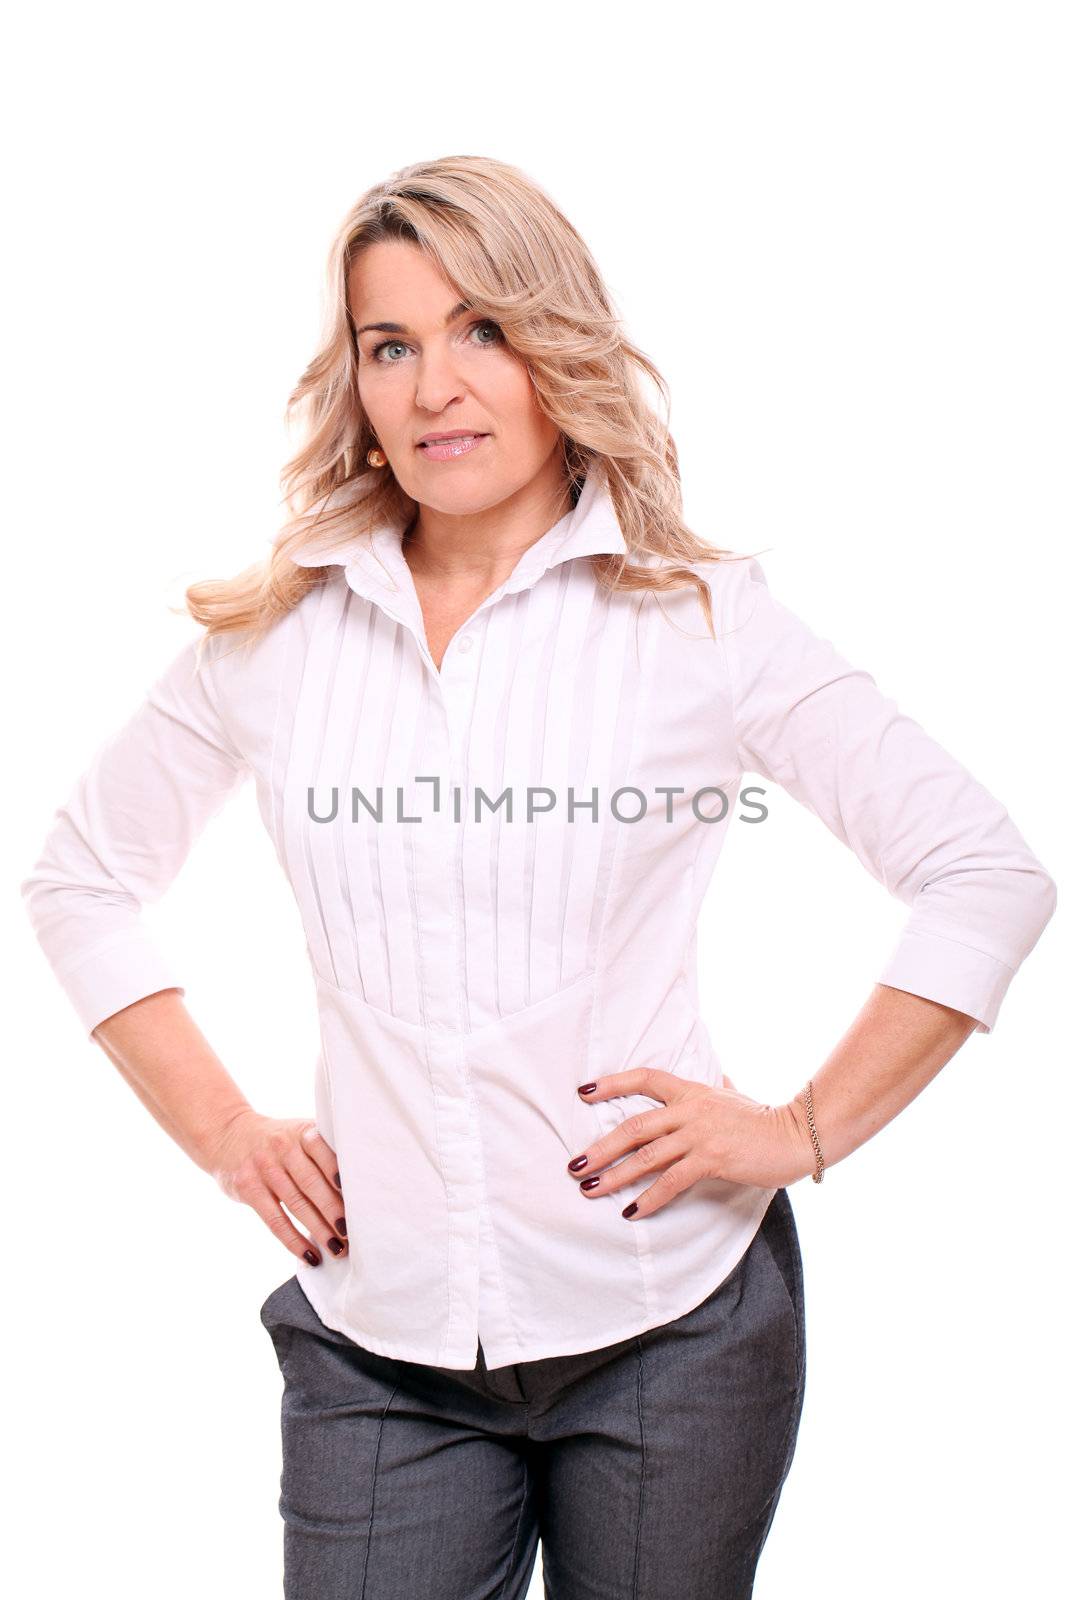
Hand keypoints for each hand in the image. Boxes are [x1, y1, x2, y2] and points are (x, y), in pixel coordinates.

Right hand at [207, 1110, 347, 1265]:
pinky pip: (274, 1220)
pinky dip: (293, 1241)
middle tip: (354, 1233)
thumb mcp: (298, 1132)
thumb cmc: (278, 1139)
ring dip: (319, 1230)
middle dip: (335, 1211)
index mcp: (302, 1132)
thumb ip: (324, 1149)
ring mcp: (264, 1168)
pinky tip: (309, 1255)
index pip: (324, 1152)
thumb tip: (360, 1182)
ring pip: (296, 1205)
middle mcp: (283, 1147)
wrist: (228, 1135)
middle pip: (312, 1183)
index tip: (360, 1194)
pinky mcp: (248, 1189)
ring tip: (338, 1249)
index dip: (340, 1173)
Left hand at [567, 1068, 813, 1217]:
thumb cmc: (765, 1118)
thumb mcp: (735, 1095)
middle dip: (600, 1148)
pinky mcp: (712, 1159)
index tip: (583, 1092)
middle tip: (574, 1166)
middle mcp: (690, 1110)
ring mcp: (700, 1134)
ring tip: (590, 1190)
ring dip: (614, 1176)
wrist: (796, 1135)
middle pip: (634, 1126)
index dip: (612, 1083)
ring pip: (646, 1156)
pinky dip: (649, 1198)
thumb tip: (720, 1074)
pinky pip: (672, 1181)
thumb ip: (721, 1086)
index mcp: (692, 1091)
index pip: (645, 1078)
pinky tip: (631, 1212)